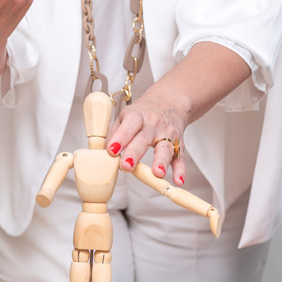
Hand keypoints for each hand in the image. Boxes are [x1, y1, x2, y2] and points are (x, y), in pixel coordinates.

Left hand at [104, 41, 251, 185]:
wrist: (169, 101)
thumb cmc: (142, 113)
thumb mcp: (125, 117)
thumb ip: (113, 134)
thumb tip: (101, 154)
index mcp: (137, 116)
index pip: (129, 125)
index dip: (120, 138)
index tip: (112, 150)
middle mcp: (153, 124)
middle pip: (144, 138)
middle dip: (135, 153)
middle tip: (126, 166)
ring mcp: (167, 134)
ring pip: (165, 147)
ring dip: (161, 161)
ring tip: (157, 173)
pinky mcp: (178, 143)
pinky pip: (180, 157)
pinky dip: (180, 170)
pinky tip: (178, 180)